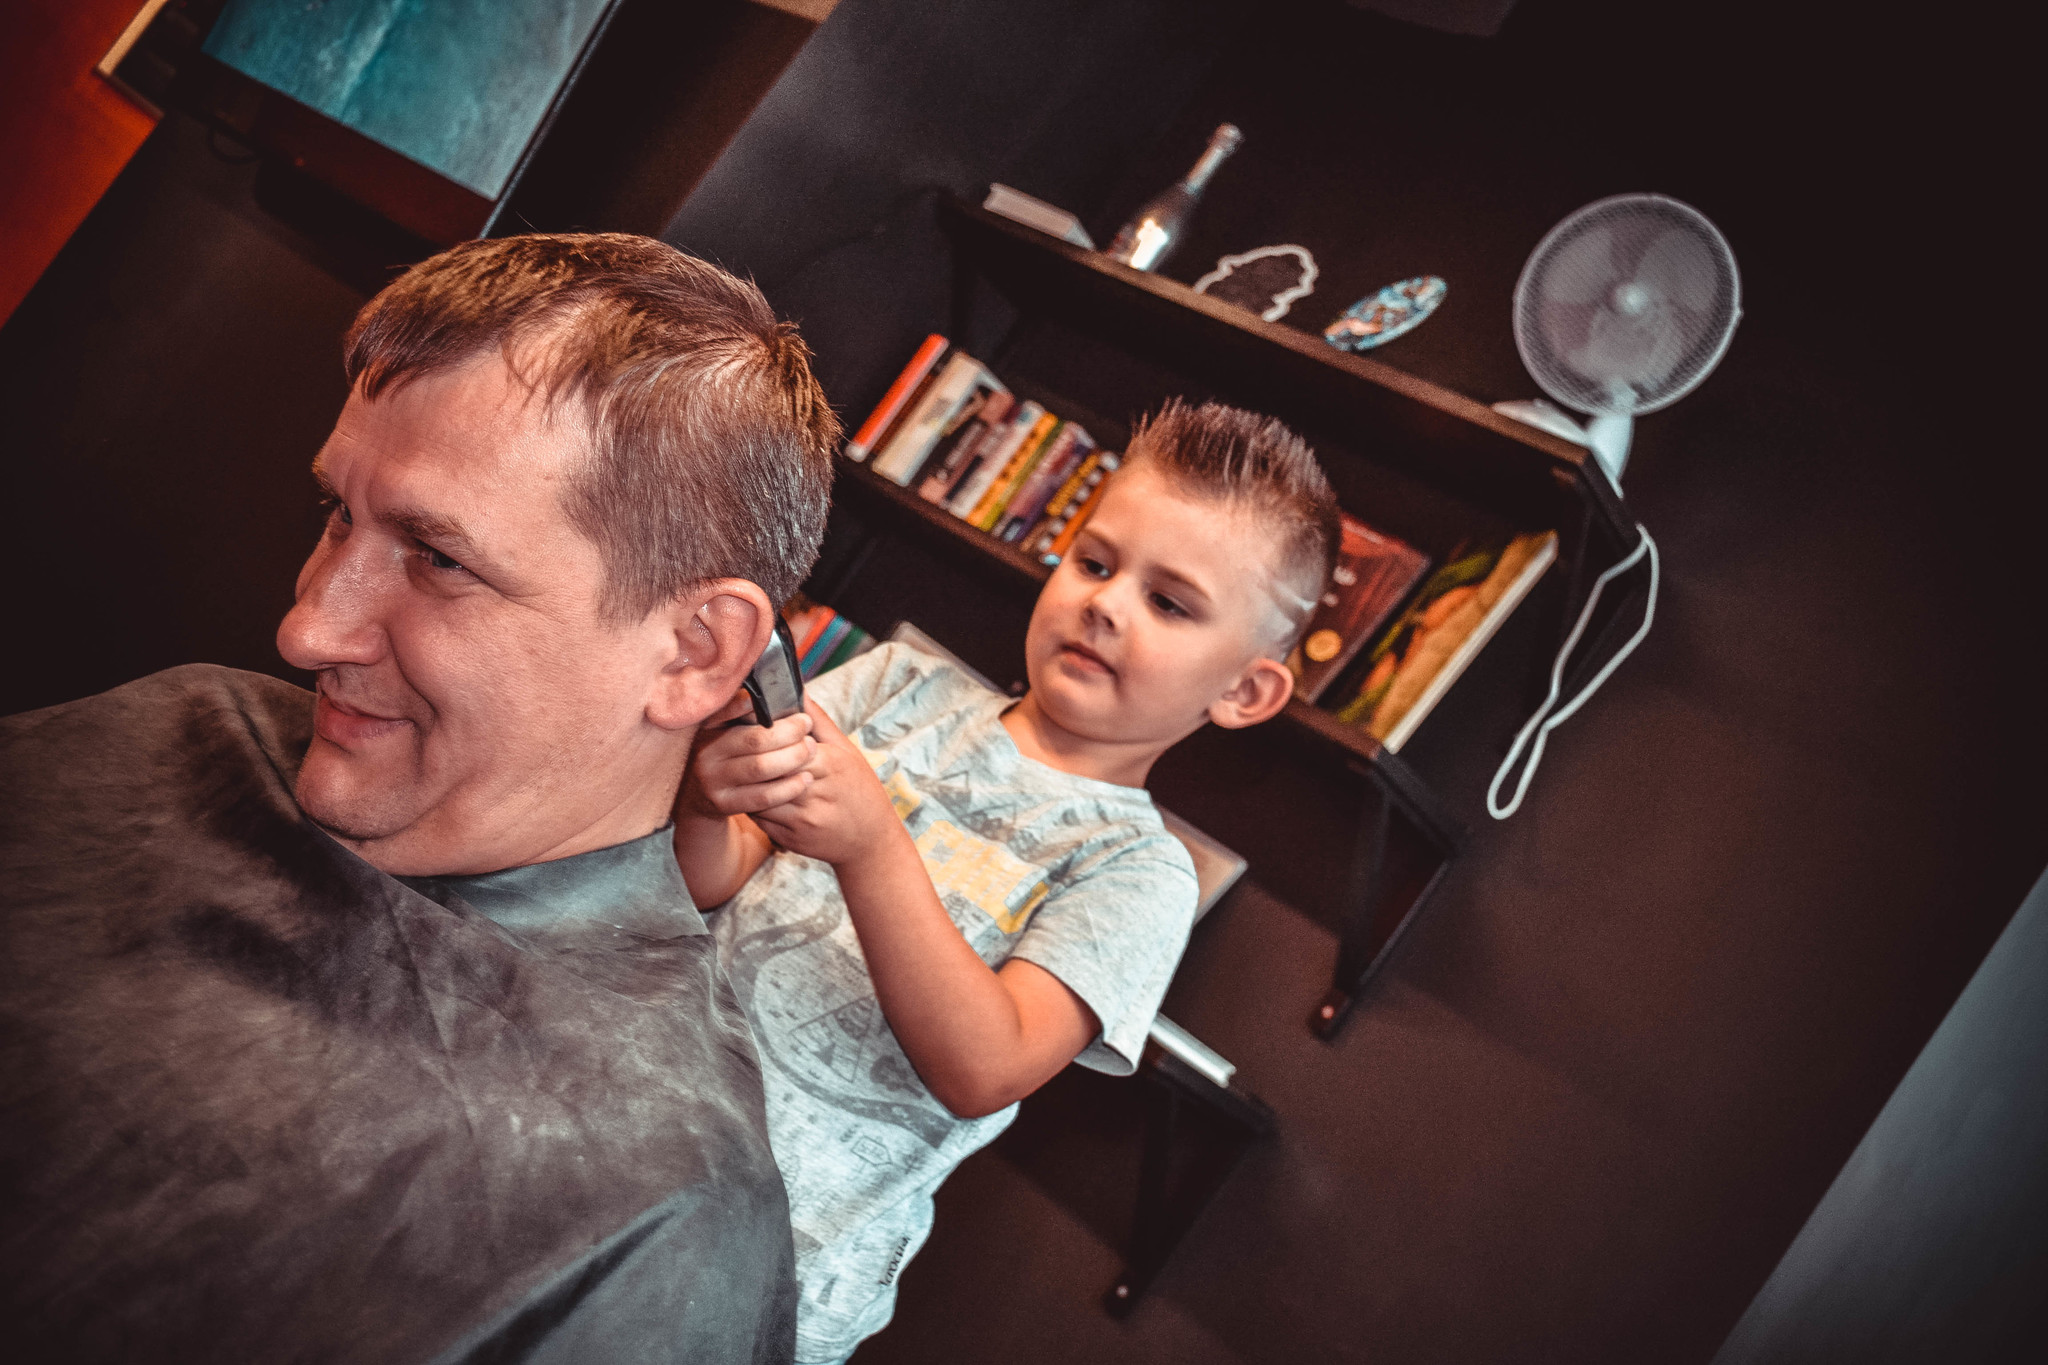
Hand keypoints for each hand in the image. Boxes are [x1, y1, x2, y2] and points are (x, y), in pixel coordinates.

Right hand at [677, 690, 817, 820]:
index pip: (729, 710)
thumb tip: (782, 687)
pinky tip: (805, 779)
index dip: (756, 705)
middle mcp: (706, 752)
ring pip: (760, 768)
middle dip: (788, 732)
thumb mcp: (725, 728)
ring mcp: (713, 780)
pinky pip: (763, 796)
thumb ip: (745, 709)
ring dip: (792, 758)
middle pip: (754, 740)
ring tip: (810, 750)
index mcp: (707, 728)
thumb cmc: (726, 752)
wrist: (699, 793)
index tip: (785, 703)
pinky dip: (788, 787)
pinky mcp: (724, 804)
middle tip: (806, 725)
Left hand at [750, 698, 904, 867]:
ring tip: (739, 769)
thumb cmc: (860, 790)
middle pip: (770, 769)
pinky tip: (750, 793)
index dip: (769, 736)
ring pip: (759, 794)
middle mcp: (816, 793)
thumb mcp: (847, 751)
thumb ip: (819, 721)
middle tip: (736, 747)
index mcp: (831, 765)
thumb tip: (798, 691)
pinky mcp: (792, 838)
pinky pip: (761, 818)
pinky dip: (752, 803)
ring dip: (747, 782)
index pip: (787, 744)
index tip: (756, 727)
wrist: (872, 841)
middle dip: (753, 757)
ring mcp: (803, 819)